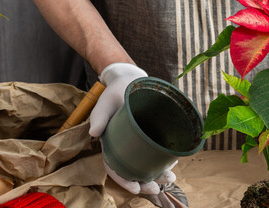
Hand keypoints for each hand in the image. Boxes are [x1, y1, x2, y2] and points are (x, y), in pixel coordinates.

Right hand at [90, 63, 175, 193]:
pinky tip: (173, 163)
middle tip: (159, 187)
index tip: (137, 189)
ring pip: (147, 164)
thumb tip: (94, 133)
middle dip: (146, 182)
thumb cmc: (116, 92)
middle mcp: (126, 147)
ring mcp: (139, 142)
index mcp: (112, 143)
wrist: (131, 80)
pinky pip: (156, 152)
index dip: (124, 180)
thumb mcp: (105, 102)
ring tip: (170, 179)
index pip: (115, 168)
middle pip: (134, 171)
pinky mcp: (151, 136)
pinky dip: (164, 160)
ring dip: (158, 175)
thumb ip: (99, 116)